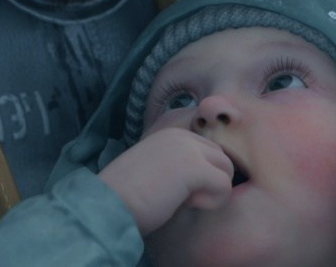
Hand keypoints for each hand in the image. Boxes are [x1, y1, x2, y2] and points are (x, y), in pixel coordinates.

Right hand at [98, 127, 233, 234]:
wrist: (107, 203)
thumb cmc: (127, 195)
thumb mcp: (157, 167)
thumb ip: (179, 162)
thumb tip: (206, 176)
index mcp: (171, 131)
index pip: (210, 146)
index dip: (204, 171)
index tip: (182, 188)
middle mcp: (182, 133)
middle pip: (222, 157)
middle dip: (211, 180)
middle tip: (185, 196)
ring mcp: (188, 148)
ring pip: (227, 169)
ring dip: (212, 191)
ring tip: (185, 200)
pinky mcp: (194, 167)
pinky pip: (224, 186)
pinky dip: (211, 202)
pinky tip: (186, 204)